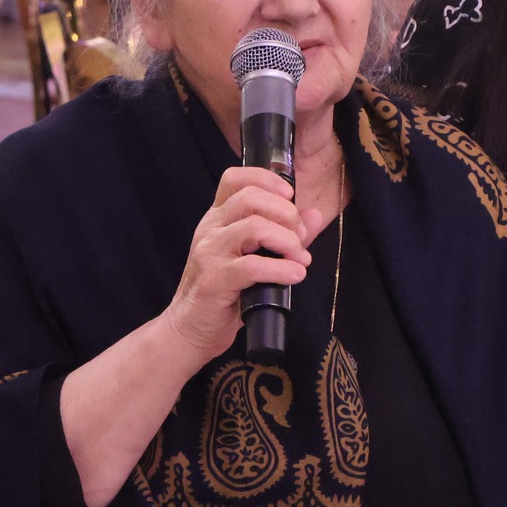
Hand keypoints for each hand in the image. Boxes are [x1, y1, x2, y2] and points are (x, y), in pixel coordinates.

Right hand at [159, 165, 327, 367]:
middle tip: (300, 239)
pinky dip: (282, 269)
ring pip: (254, 227)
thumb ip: (284, 235)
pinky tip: (295, 276)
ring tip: (300, 259)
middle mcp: (211, 228)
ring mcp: (209, 252)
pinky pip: (253, 266)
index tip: (290, 197)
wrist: (191, 328)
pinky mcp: (214, 279)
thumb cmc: (226, 292)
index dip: (267, 180)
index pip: (235, 178)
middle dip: (286, 214)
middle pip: (250, 198)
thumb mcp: (255, 257)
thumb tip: (315, 216)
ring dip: (287, 241)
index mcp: (218, 218)